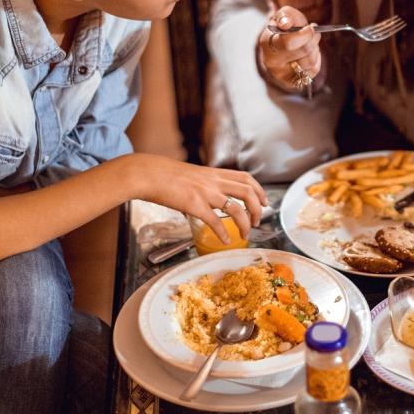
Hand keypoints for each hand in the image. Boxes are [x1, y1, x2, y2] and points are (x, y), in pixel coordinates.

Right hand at [123, 154, 267, 244]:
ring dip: (245, 223)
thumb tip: (199, 206)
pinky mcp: (194, 204)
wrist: (149, 173)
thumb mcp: (191, 175)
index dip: (259, 190)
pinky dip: (223, 233)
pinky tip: (225, 240)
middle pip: (248, 192)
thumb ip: (201, 187)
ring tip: (246, 234)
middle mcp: (214, 181)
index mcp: (215, 173)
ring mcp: (206, 193)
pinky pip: (215, 221)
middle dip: (258, 208)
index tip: (265, 201)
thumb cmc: (166, 175)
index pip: (246, 178)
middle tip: (257, 221)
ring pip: (236, 208)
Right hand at [258, 5, 320, 90]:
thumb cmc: (286, 27)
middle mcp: (271, 62)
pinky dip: (316, 60)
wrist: (283, 44)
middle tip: (314, 33)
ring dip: (315, 49)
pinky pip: (313, 71)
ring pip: (310, 63)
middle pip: (303, 52)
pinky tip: (308, 54)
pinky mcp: (293, 82)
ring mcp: (281, 75)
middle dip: (313, 40)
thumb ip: (286, 15)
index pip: (288, 43)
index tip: (311, 28)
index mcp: (266, 43)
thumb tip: (286, 23)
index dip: (305, 35)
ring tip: (309, 43)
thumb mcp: (285, 15)